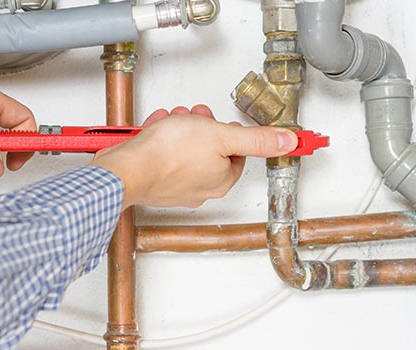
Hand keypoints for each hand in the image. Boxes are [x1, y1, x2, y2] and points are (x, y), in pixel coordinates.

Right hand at [90, 105, 297, 207]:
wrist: (127, 169)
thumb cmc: (168, 155)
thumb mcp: (221, 136)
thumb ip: (257, 139)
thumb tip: (288, 141)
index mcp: (222, 180)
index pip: (236, 151)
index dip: (225, 131)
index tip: (215, 122)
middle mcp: (201, 188)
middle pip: (210, 149)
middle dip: (199, 128)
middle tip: (191, 119)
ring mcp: (176, 188)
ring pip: (184, 150)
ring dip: (177, 130)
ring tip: (169, 123)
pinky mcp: (155, 183)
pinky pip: (163, 156)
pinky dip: (158, 140)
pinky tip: (153, 132)